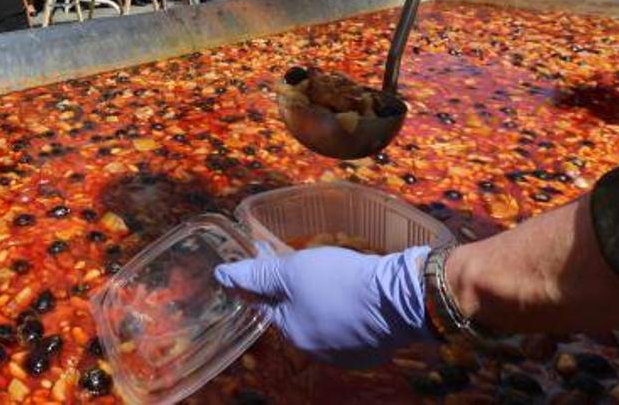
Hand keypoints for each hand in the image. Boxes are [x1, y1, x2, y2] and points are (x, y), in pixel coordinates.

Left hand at [215, 244, 432, 368]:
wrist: (398, 298)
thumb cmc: (338, 282)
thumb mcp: (291, 270)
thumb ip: (256, 274)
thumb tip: (221, 276)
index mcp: (292, 334)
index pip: (265, 306)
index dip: (263, 281)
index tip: (265, 263)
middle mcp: (316, 351)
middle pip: (295, 315)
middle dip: (294, 291)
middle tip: (305, 265)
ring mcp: (346, 354)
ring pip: (323, 321)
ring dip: (321, 301)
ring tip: (333, 274)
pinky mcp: (370, 349)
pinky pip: (349, 328)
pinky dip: (347, 311)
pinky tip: (354, 292)